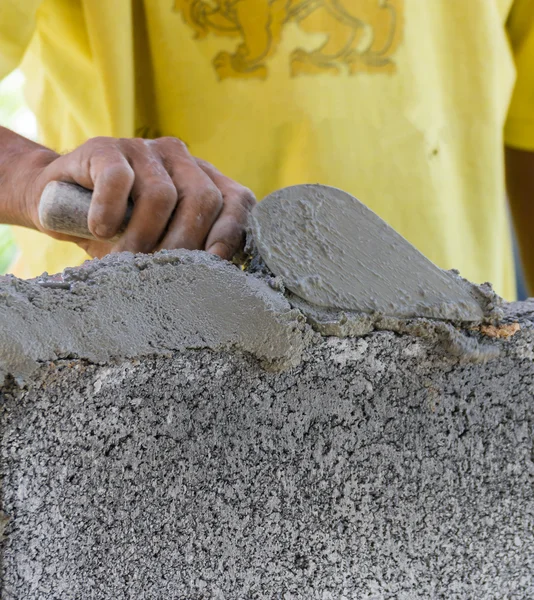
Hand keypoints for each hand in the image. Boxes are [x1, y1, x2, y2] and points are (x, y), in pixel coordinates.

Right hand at [25, 136, 255, 259]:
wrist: (58, 201)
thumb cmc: (119, 232)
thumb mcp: (158, 244)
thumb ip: (188, 254)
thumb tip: (215, 288)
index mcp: (204, 181)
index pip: (238, 200)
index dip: (231, 233)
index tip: (218, 264)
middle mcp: (181, 159)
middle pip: (203, 199)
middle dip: (183, 245)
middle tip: (161, 274)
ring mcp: (144, 149)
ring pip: (162, 194)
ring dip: (143, 236)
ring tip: (125, 260)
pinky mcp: (105, 147)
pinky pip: (119, 180)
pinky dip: (110, 211)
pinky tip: (100, 229)